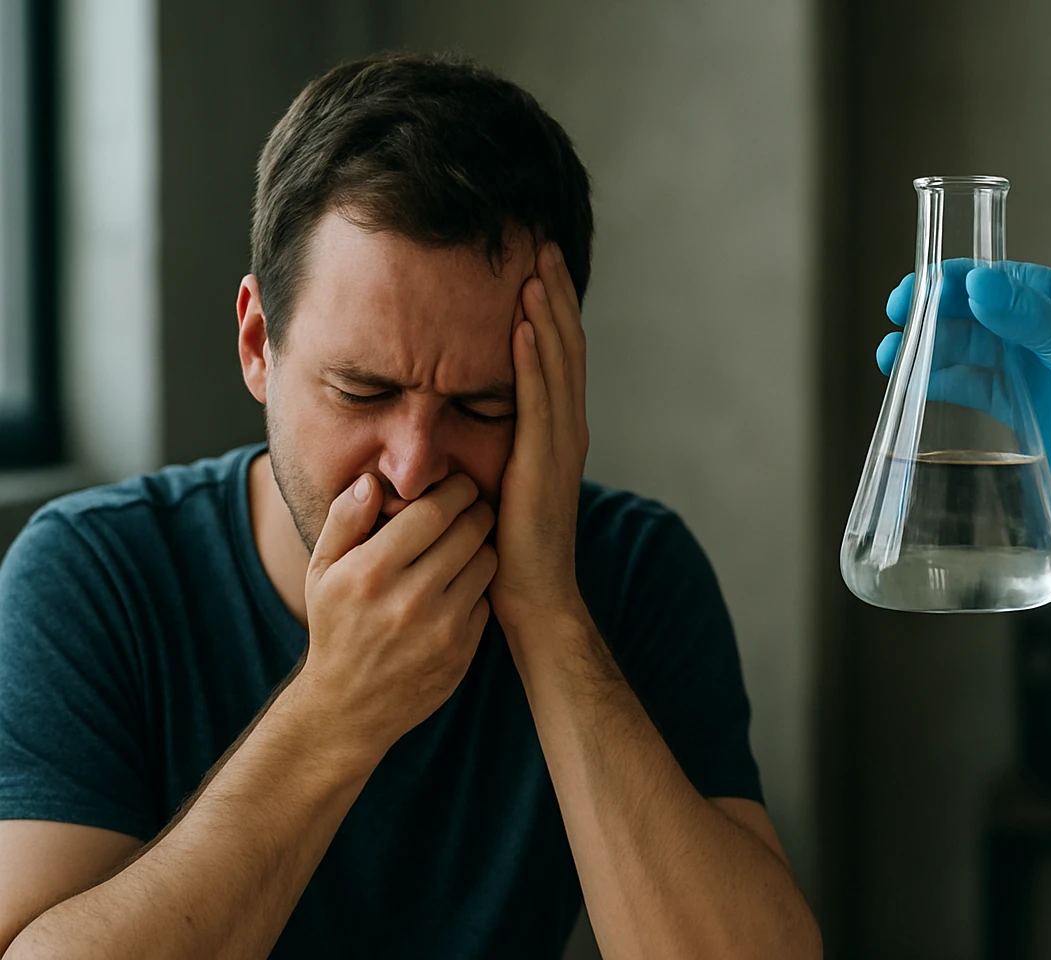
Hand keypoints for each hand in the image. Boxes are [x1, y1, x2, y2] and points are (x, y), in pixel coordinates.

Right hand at [298, 472, 497, 757]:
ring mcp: (440, 628)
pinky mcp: (462, 650)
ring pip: (487, 560)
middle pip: (470, 529)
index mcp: (370, 572)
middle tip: (472, 507)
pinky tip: (460, 585)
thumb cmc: (336, 627)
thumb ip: (344, 520)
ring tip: (466, 545)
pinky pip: (487, 597)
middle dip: (476, 510)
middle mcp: (408, 599)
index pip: (435, 510)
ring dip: (483, 545)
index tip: (457, 486)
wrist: (348, 707)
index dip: (456, 489)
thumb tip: (372, 481)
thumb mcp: (322, 572)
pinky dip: (478, 585)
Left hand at [491, 242, 590, 631]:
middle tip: (544, 243)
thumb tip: (459, 414)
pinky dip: (532, 360)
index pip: (556, 356)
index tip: (537, 264)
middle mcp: (566, 430)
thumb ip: (491, 445)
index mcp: (556, 432)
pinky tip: (523, 325)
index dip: (551, 308)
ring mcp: (560, 446)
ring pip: (557, 365)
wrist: (533, 600)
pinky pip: (537, 401)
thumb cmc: (506, 551)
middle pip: (564, 347)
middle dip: (555, 294)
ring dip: (547, 314)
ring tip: (536, 268)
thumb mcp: (498, 483)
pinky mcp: (543, 464)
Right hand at [877, 260, 1050, 559]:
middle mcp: (1037, 329)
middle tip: (897, 315)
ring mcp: (1024, 368)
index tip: (920, 288)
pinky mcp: (1014, 407)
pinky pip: (968, 387)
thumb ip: (1029, 318)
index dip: (954, 279)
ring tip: (890, 357)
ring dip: (927, 349)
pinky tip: (911, 383)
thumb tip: (978, 283)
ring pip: (964, 349)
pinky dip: (938, 383)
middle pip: (972, 310)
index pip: (997, 278)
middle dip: (931, 311)